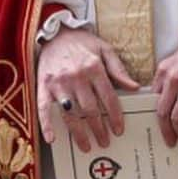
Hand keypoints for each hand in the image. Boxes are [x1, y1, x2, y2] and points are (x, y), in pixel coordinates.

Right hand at [37, 27, 139, 152]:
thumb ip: (118, 69)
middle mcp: (76, 77)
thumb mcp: (104, 49)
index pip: (108, 98)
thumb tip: (134, 87)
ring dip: (79, 133)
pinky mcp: (43, 86)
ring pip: (71, 113)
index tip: (118, 130)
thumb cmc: (81, 42)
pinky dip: (47, 124)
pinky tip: (51, 138)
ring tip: (86, 146)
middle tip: (104, 142)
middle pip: (91, 110)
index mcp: (94, 68)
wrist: (55, 32)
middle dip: (99, 129)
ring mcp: (59, 83)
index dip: (115, 117)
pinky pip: (44, 108)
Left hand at [152, 18, 177, 146]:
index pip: (153, 99)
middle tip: (168, 140)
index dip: (154, 116)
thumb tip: (165, 97)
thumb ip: (169, 77)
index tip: (157, 126)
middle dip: (164, 130)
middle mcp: (173, 79)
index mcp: (163, 70)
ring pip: (177, 117)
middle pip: (162, 112)